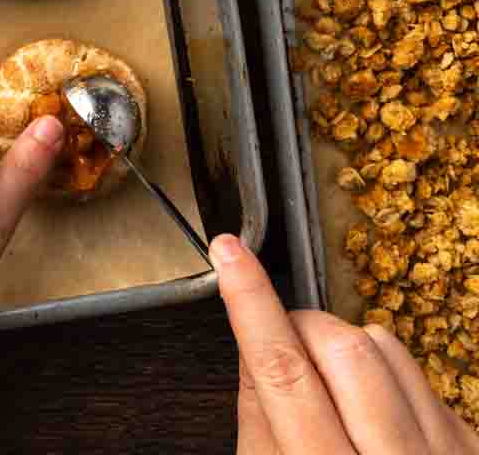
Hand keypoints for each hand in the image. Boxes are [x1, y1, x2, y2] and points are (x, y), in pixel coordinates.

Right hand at [212, 234, 478, 453]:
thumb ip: (259, 426)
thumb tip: (252, 345)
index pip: (283, 374)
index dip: (250, 303)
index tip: (229, 249)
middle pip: (342, 349)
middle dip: (301, 326)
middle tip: (283, 343)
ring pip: (385, 346)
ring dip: (345, 347)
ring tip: (332, 391)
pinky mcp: (475, 448)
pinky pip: (421, 374)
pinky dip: (385, 374)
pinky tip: (375, 417)